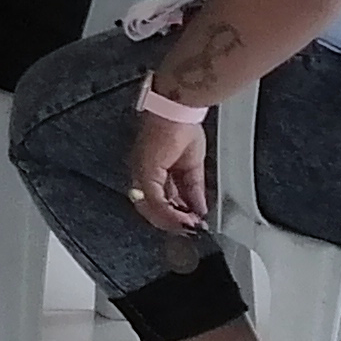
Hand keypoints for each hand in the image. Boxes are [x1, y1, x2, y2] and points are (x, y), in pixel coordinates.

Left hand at [127, 106, 209, 235]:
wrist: (179, 111)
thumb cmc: (181, 127)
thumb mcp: (192, 166)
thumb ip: (193, 190)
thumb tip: (199, 209)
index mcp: (152, 171)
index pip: (158, 201)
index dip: (174, 215)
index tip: (190, 223)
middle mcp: (142, 173)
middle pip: (151, 208)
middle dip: (173, 222)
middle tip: (190, 229)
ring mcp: (141, 172)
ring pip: (150, 207)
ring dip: (173, 221)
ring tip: (190, 227)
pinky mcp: (146, 170)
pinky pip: (155, 199)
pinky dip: (170, 213)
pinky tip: (185, 219)